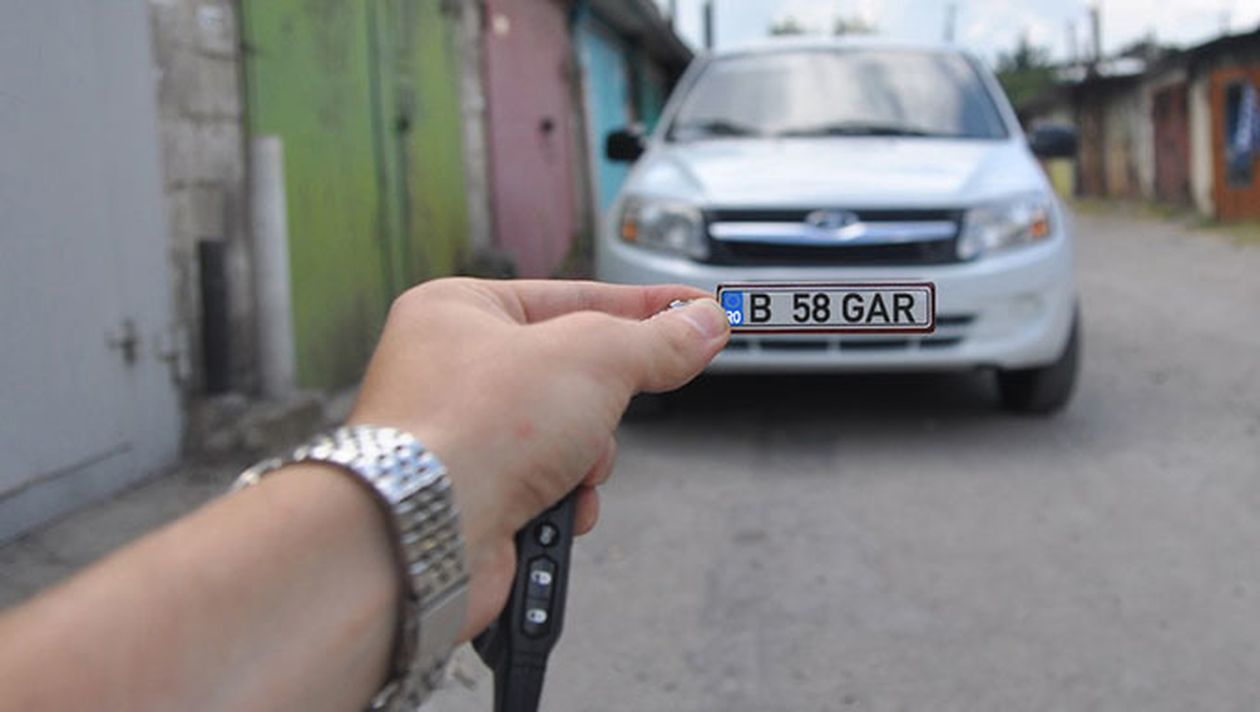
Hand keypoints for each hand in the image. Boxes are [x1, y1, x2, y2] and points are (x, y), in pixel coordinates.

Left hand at [347, 278, 729, 640]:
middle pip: (575, 373)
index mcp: (461, 310)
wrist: (424, 534)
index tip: (697, 311)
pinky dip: (564, 499)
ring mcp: (462, 436)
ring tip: (565, 467)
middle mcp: (452, 369)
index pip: (575, 295)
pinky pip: (550, 485)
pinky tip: (552, 506)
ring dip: (586, 459)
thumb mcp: (592, 357)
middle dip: (601, 405)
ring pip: (570, 435)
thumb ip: (656, 341)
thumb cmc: (472, 429)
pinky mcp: (476, 495)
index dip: (645, 306)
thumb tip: (703, 326)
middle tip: (603, 407)